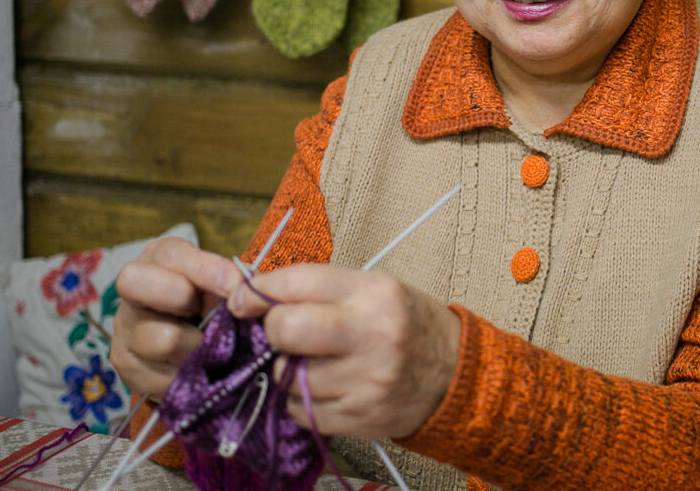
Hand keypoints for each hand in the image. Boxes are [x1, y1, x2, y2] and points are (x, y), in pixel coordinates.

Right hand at [111, 237, 241, 399]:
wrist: (191, 340)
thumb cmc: (210, 301)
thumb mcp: (221, 282)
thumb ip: (231, 282)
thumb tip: (241, 292)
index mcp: (158, 257)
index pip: (169, 255)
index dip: (204, 269)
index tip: (234, 284)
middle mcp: (132, 288)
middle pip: (136, 284)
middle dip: (180, 298)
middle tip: (207, 313)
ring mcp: (123, 328)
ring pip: (161, 338)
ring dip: (197, 346)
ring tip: (211, 346)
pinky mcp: (126, 366)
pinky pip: (163, 377)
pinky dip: (191, 376)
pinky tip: (200, 367)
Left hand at [227, 265, 461, 439]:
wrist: (455, 375)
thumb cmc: (408, 325)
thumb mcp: (375, 289)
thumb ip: (322, 289)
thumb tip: (257, 296)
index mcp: (375, 294)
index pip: (299, 282)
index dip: (259, 290)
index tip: (245, 299)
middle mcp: (372, 335)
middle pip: (286, 329)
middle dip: (273, 330)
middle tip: (283, 332)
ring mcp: (365, 381)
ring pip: (286, 375)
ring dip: (286, 369)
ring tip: (312, 361)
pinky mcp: (357, 418)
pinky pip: (299, 409)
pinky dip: (299, 398)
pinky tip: (323, 386)